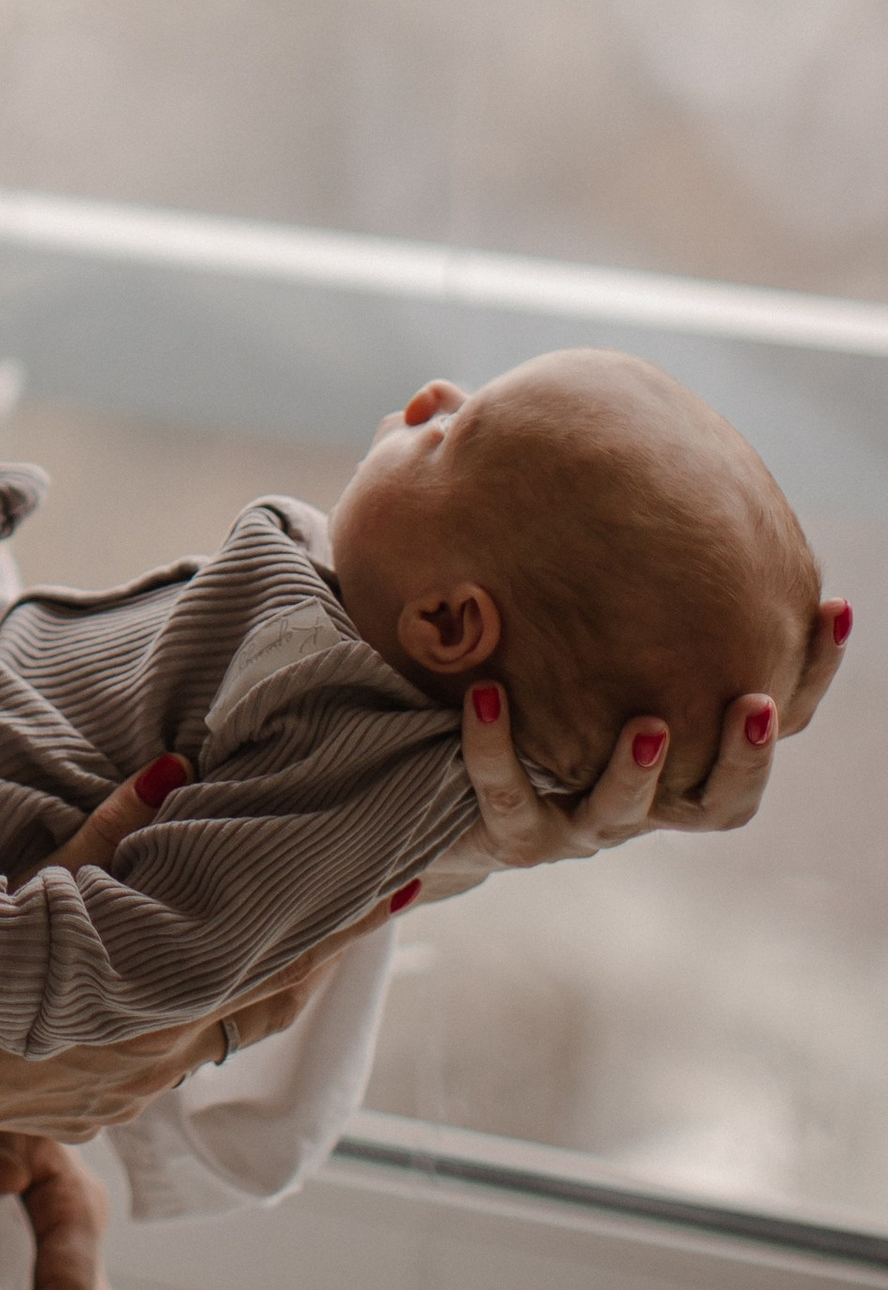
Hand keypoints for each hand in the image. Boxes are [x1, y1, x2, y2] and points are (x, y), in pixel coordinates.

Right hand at [0, 755, 371, 1175]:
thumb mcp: (20, 898)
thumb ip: (101, 836)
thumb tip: (175, 768)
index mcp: (152, 1012)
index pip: (277, 962)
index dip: (339, 923)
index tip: (398, 880)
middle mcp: (156, 1061)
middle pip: (272, 1001)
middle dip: (325, 948)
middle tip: (382, 890)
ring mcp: (127, 1092)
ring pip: (228, 1028)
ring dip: (271, 977)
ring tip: (312, 927)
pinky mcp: (91, 1110)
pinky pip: (177, 1048)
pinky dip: (211, 1005)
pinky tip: (201, 974)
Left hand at [461, 590, 851, 864]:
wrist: (456, 776)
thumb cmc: (535, 670)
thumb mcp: (580, 606)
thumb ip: (608, 552)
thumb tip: (644, 457)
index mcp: (690, 745)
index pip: (774, 720)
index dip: (811, 670)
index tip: (833, 607)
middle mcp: (649, 795)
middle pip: (725, 798)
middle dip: (747, 755)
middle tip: (756, 702)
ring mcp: (583, 819)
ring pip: (625, 814)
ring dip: (637, 772)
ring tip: (647, 723)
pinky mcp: (514, 832)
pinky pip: (509, 796)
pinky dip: (498, 745)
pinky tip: (489, 691)